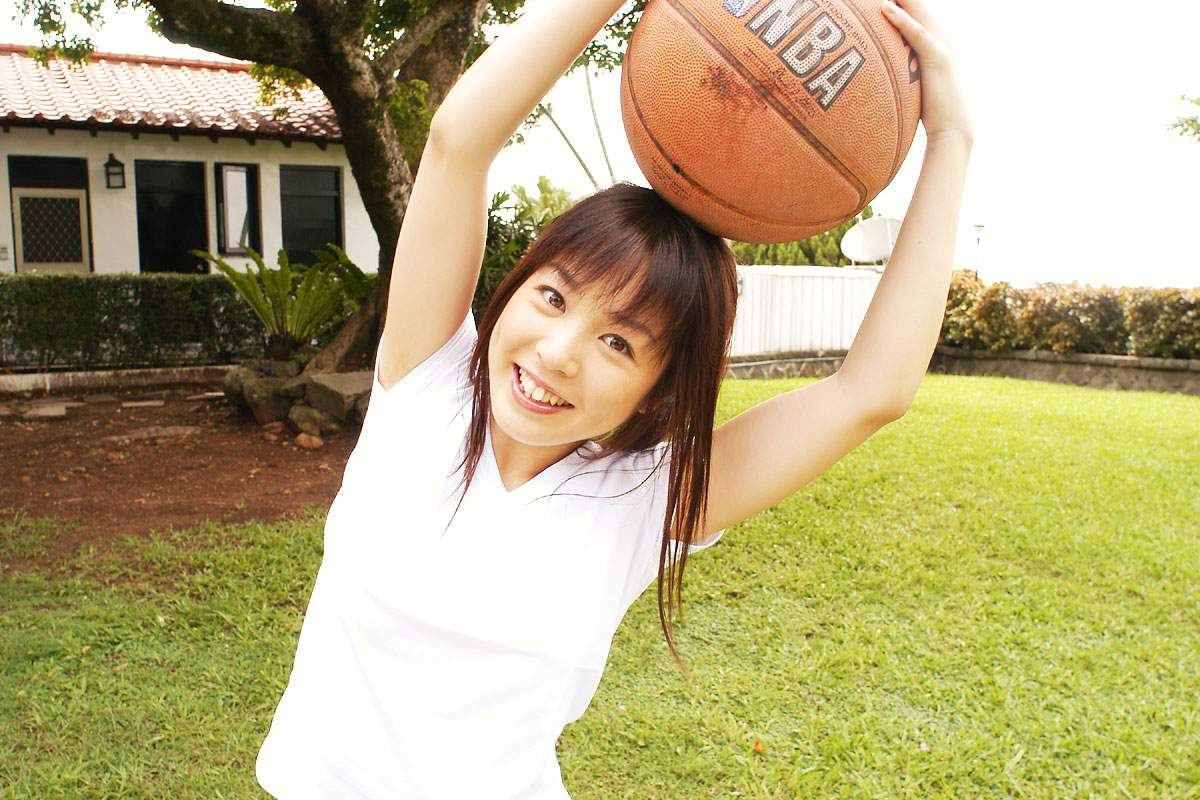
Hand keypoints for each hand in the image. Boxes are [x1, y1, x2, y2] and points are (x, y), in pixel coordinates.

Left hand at [880, 0, 973, 145]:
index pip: (915, 13)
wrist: (953, 129)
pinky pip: (917, 34)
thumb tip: (883, 71)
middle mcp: (941, 37)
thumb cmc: (932, 110)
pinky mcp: (938, 59)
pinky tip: (886, 8)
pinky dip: (902, 20)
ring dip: (902, 0)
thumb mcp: (915, 83)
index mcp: (935, 41)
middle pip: (916, 7)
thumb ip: (904, 70)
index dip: (899, 3)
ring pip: (918, 13)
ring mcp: (941, 46)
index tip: (876, 1)